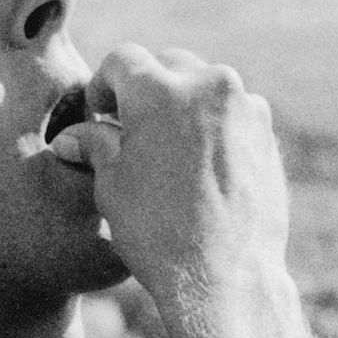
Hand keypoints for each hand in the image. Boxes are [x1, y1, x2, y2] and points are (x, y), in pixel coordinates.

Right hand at [51, 47, 290, 309]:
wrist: (225, 276)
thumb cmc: (158, 232)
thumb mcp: (113, 186)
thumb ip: (95, 146)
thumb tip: (70, 137)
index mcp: (160, 90)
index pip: (123, 60)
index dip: (103, 85)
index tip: (99, 113)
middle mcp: (208, 85)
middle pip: (167, 66)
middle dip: (145, 91)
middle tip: (129, 129)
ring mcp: (245, 107)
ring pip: (204, 88)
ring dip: (182, 107)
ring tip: (167, 152)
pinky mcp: (267, 133)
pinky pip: (231, 115)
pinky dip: (212, 128)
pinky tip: (199, 168)